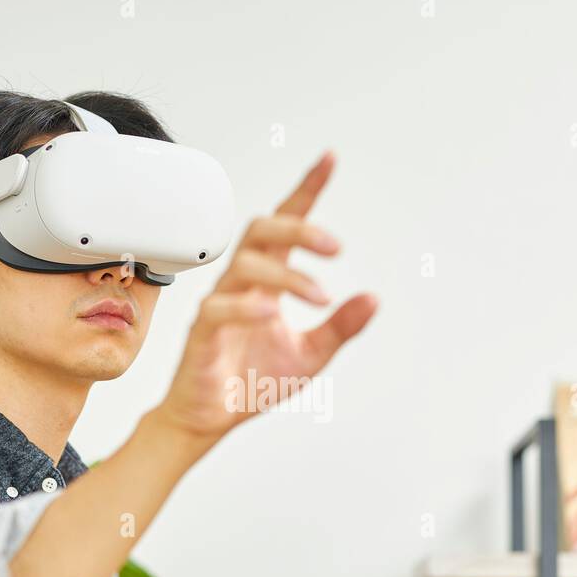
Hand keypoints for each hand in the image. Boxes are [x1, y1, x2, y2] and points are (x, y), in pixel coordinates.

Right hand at [157, 152, 377, 439]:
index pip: (286, 223)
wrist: (214, 417)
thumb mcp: (311, 354)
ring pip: (246, 264)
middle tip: (335, 247)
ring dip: (289, 277)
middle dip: (299, 228)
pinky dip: (245, 306)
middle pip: (262, 229)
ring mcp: (221, 303)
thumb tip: (374, 299)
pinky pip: (217, 307)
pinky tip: (270, 313)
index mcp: (268, 280)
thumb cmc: (254, 379)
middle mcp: (244, 283)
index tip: (330, 159)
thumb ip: (340, 327)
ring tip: (320, 298)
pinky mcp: (203, 332)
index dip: (306, 190)